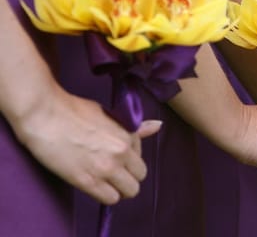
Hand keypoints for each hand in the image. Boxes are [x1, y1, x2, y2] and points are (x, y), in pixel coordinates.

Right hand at [12, 85, 160, 204]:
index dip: (129, 158)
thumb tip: (158, 125)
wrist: (45, 115)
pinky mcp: (88, 181)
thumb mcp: (108, 114)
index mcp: (128, 134)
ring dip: (119, 188)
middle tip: (113, 172)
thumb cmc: (73, 110)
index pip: (141, 156)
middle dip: (129, 176)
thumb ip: (132, 128)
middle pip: (140, 176)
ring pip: (130, 191)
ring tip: (105, 181)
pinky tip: (95, 186)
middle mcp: (122, 152)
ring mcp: (106, 168)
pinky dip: (106, 196)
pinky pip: (110, 199)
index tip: (114, 155)